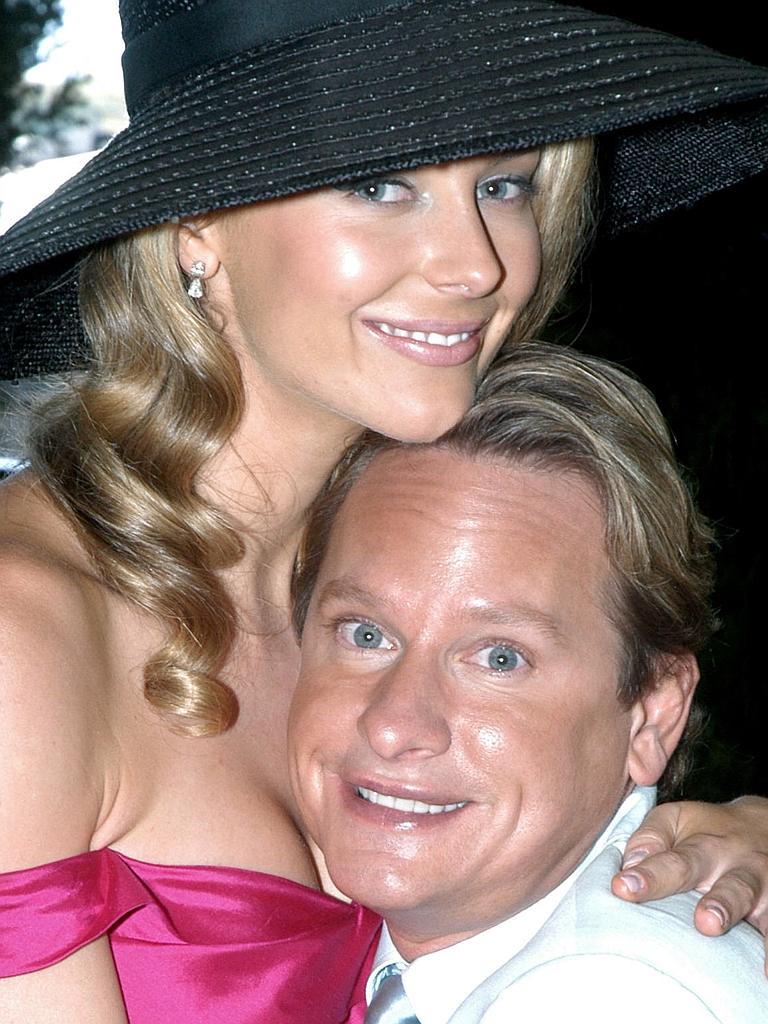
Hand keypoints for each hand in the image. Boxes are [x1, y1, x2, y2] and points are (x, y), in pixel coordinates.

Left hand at [611, 797, 767, 972]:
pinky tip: (764, 970)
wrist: (764, 825)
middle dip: (716, 903)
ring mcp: (759, 886)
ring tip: (722, 931)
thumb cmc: (705, 830)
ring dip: (736, 915)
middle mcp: (733, 865)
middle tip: (704, 922)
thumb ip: (649, 839)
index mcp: (701, 845)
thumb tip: (628, 867)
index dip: (648, 875)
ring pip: (749, 899)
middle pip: (726, 885)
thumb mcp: (674, 819)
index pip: (672, 861)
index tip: (622, 888)